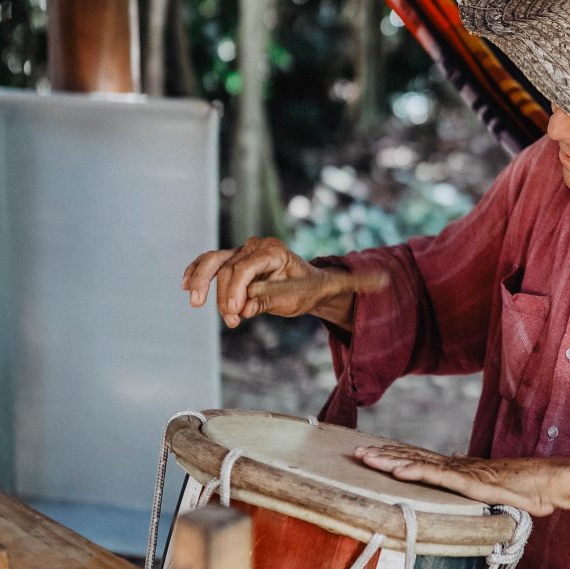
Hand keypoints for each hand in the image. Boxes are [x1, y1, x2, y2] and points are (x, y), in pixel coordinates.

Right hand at [182, 237, 384, 329]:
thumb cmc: (311, 289)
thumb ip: (345, 286)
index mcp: (273, 251)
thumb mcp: (321, 292)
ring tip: (196, 302)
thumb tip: (382, 279)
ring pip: (213, 261)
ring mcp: (240, 254)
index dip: (238, 290)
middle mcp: (254, 247)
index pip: (246, 266)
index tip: (239, 315)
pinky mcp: (230, 265)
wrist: (304, 286)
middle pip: (228, 267)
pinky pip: (208, 264)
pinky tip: (187, 286)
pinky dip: (196, 272)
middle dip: (226, 296)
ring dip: (203, 281)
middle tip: (234, 321)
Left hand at [352, 440, 569, 520]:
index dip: (395, 455)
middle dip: (382, 454)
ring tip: (366, 459)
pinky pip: (439, 476)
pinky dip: (416, 471)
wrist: (550, 481)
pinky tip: (397, 471)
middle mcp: (457, 465)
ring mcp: (463, 472)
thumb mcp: (492, 492)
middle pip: (412, 455)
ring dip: (390, 460)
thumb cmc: (526, 488)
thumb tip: (457, 475)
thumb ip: (473, 483)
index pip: (420, 459)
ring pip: (419, 462)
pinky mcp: (471, 481)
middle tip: (354, 453)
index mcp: (459, 468)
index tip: (371, 455)